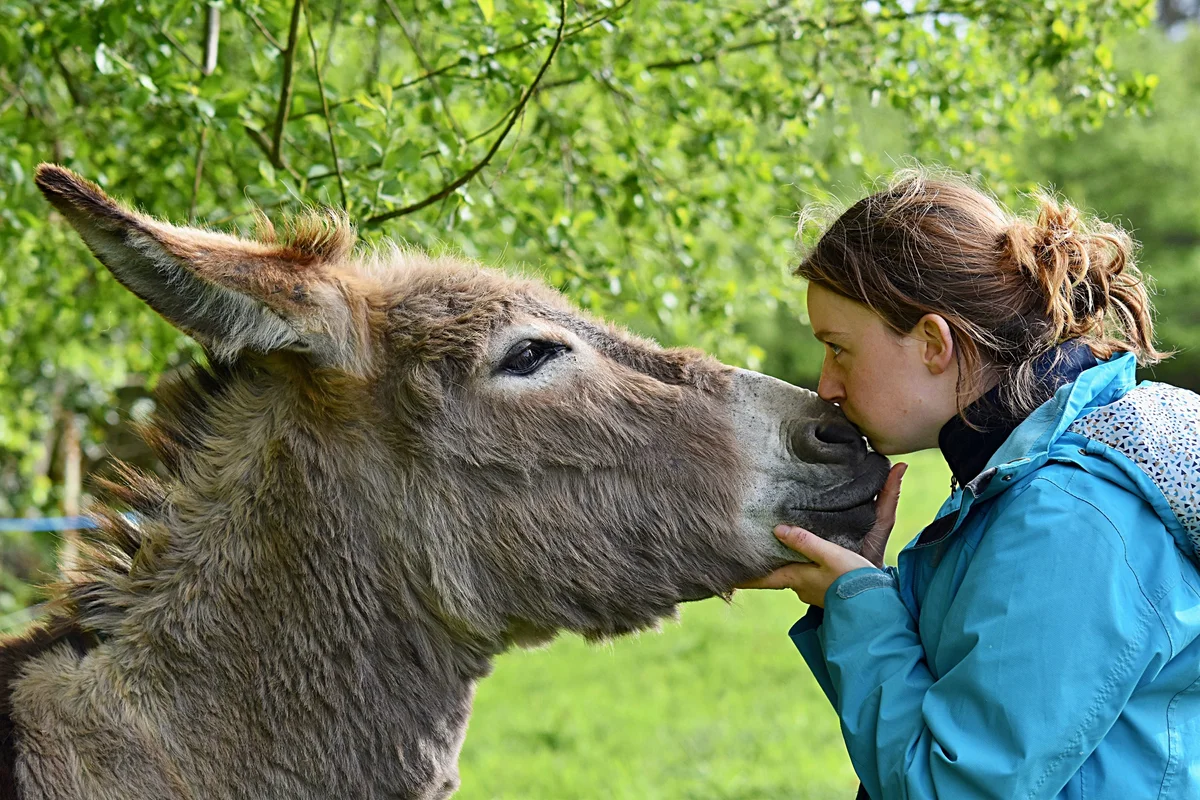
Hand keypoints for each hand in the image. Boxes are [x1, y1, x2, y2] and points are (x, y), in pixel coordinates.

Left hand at [738, 462, 906, 607]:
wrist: (879, 607)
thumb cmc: (855, 581)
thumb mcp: (831, 556)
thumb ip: (806, 542)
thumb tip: (777, 529)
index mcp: (797, 579)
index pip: (762, 579)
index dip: (743, 578)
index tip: (722, 578)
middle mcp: (801, 587)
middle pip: (775, 573)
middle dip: (763, 564)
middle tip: (746, 552)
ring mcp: (814, 590)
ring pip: (792, 573)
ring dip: (784, 563)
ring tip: (775, 548)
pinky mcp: (828, 590)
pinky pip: (808, 575)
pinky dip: (803, 565)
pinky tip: (808, 558)